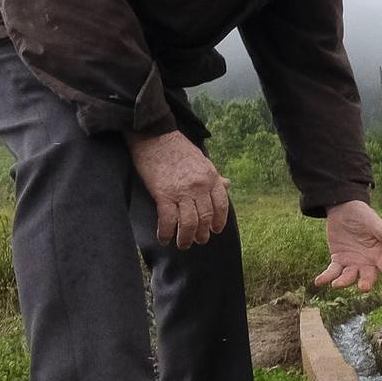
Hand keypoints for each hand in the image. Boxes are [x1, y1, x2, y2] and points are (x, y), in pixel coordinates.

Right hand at [127, 130, 228, 248]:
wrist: (154, 136)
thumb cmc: (177, 148)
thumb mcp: (202, 159)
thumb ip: (214, 176)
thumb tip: (227, 185)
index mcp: (211, 177)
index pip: (221, 205)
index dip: (219, 221)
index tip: (215, 230)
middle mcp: (199, 186)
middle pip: (205, 218)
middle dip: (203, 234)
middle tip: (198, 240)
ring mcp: (182, 191)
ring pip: (189, 224)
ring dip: (186, 238)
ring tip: (183, 244)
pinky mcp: (163, 194)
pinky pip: (168, 220)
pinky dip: (166, 233)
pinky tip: (164, 239)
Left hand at [316, 200, 381, 295]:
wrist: (343, 209)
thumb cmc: (362, 215)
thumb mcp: (372, 222)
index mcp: (380, 253)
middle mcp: (367, 262)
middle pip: (368, 277)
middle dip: (366, 283)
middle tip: (363, 288)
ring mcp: (352, 263)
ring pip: (349, 277)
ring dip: (343, 282)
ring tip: (336, 284)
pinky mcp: (338, 261)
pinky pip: (332, 272)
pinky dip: (326, 277)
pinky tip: (318, 281)